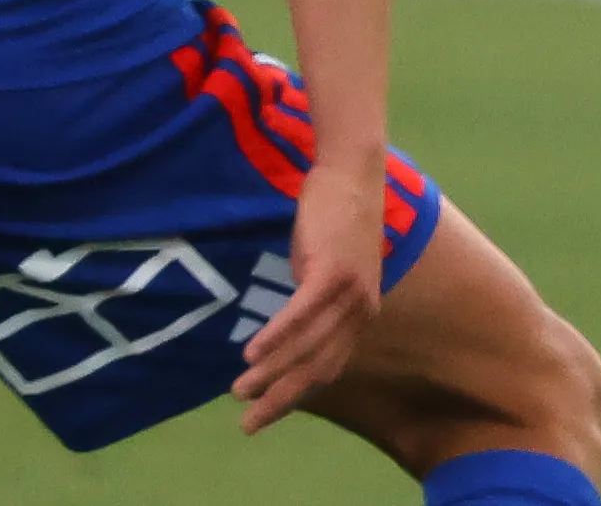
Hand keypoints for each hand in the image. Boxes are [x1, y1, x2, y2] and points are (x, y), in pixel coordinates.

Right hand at [232, 156, 385, 432]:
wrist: (351, 176)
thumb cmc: (334, 223)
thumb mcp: (325, 271)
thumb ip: (312, 305)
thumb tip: (284, 335)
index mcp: (361, 315)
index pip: (328, 368)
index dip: (296, 393)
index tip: (265, 412)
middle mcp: (361, 310)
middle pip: (317, 368)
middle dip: (280, 399)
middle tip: (248, 425)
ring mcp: (350, 292)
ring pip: (307, 346)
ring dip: (270, 372)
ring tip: (240, 391)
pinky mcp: (333, 271)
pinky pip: (301, 313)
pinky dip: (276, 337)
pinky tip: (252, 354)